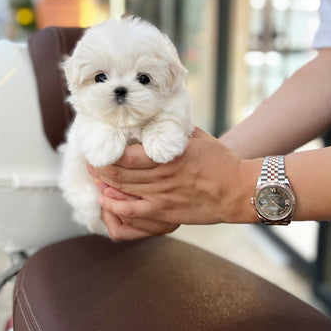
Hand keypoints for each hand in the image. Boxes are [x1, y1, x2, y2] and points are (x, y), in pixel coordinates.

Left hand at [90, 128, 260, 239]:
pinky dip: (115, 207)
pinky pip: (133, 213)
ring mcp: (162, 198)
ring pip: (122, 192)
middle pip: (119, 174)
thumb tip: (154, 116)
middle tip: (91, 161)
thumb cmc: (219, 160)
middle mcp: (161, 178)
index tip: (100, 146)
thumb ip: (171, 129)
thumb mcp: (195, 137)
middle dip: (99, 168)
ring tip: (95, 176)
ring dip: (103, 184)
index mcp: (168, 156)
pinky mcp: (165, 214)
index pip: (126, 156)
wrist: (238, 190)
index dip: (107, 153)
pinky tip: (104, 200)